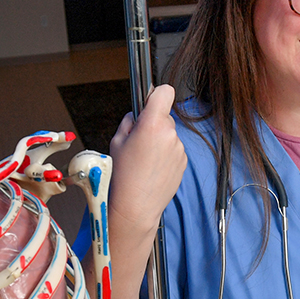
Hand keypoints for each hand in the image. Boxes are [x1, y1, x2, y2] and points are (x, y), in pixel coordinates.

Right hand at [108, 84, 185, 233]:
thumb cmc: (122, 176)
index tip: (149, 101)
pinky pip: (173, 150)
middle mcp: (170, 134)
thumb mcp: (116, 142)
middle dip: (153, 123)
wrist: (135, 206)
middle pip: (165, 116)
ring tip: (144, 160)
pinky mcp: (183, 162)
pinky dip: (165, 155)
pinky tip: (152, 169)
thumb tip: (137, 116)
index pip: (165, 92)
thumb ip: (129, 122)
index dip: (156, 94)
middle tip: (138, 141)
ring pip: (169, 135)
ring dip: (160, 141)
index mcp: (153, 124)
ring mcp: (179, 149)